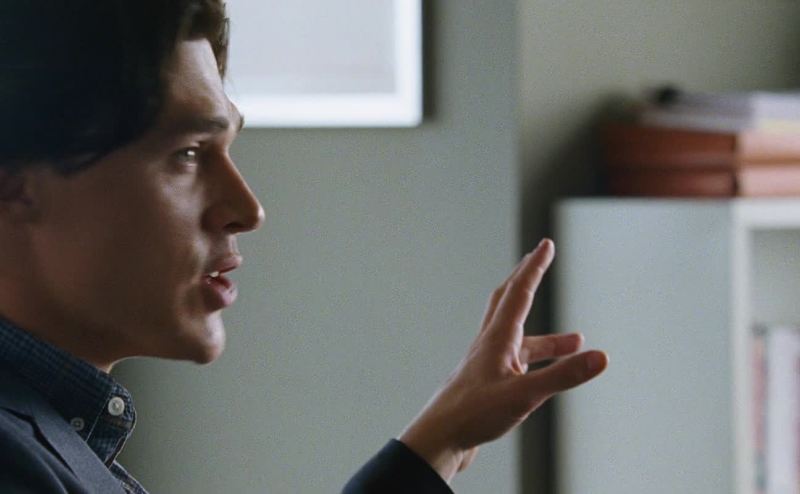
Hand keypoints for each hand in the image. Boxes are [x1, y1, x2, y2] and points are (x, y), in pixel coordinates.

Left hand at [398, 239, 607, 481]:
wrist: (439, 439)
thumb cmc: (473, 414)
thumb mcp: (525, 394)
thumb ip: (563, 375)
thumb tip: (600, 357)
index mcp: (497, 338)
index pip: (519, 292)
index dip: (535, 267)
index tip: (546, 244)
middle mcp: (491, 345)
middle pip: (508, 301)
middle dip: (527, 279)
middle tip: (540, 259)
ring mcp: (488, 364)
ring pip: (520, 338)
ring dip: (547, 337)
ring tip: (576, 341)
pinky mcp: (488, 384)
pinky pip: (518, 363)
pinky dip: (538, 363)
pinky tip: (548, 377)